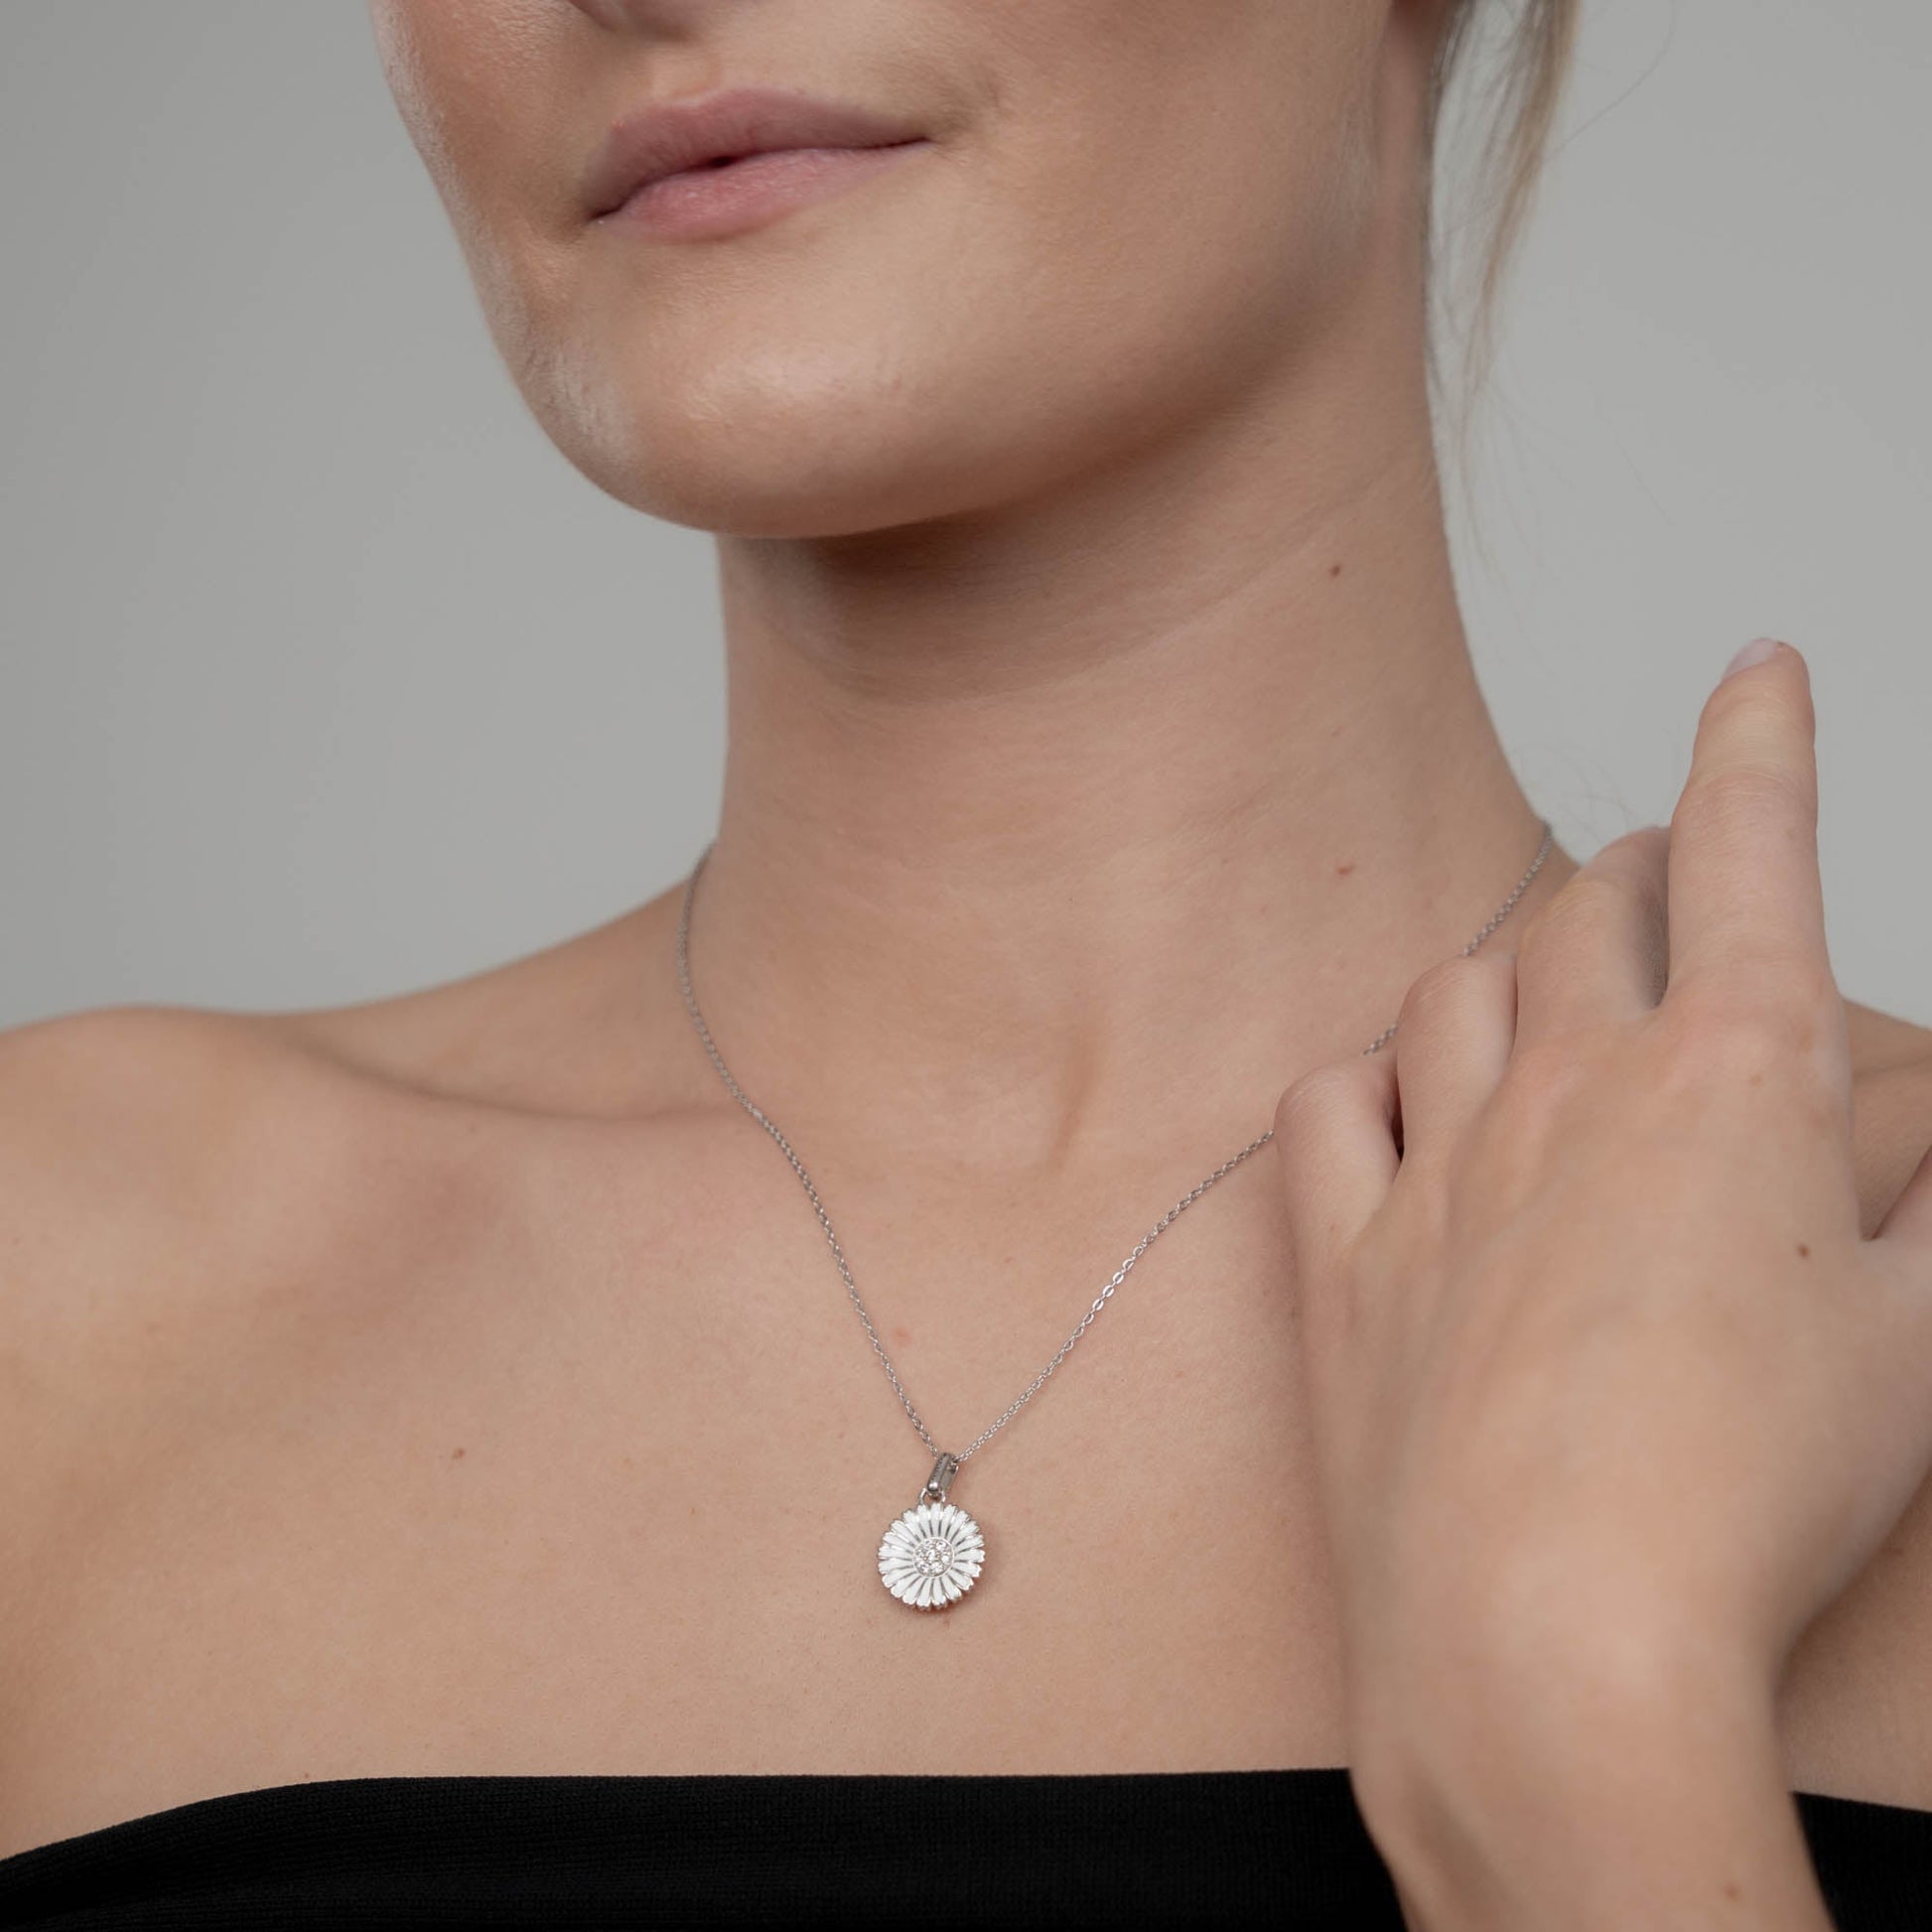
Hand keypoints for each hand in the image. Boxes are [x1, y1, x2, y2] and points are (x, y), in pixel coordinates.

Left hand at [1273, 640, 1931, 1921]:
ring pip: (1456, 988)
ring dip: (1506, 957)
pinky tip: (1391, 1087)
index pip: (1752, 853)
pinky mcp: (1347, 1255)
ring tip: (1539, 972)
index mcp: (1731, 1085)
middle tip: (1664, 864)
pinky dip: (1365, 1074)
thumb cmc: (1751, 1500)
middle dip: (1638, 861)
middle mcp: (1572, 1091)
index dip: (1762, 740)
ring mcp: (1442, 1165)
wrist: (1550, 1629)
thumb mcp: (1922, 1347)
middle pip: (1591, 905)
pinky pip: (1330, 1106)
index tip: (1758, 667)